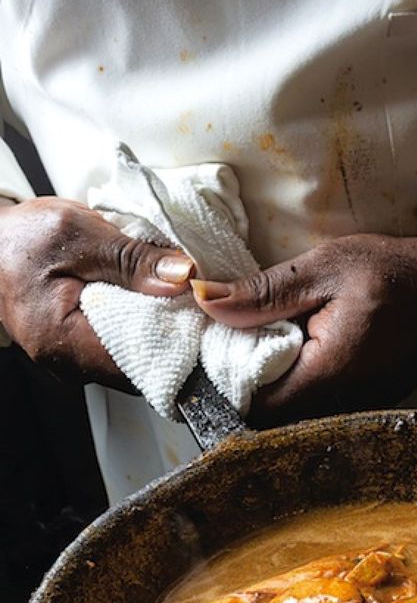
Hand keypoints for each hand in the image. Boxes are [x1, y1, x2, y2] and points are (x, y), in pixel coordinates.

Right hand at [0, 197, 193, 388]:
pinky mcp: (86, 355)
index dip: (184, 345)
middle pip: (146, 369)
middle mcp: (72, 367)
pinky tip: (157, 307)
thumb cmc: (21, 239)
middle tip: (202, 306)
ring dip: (165, 333)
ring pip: (140, 362)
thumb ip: (131, 257)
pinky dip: (147, 329)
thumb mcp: (77, 233)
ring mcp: (78, 366)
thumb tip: (184, 276)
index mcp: (64, 342)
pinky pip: (128, 351)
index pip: (143, 365)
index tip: (209, 320)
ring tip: (181, 302)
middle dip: (179, 339)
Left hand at [191, 233, 416, 423]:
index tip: (216, 355)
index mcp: (329, 372)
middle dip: (246, 390)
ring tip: (260, 353)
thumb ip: (263, 292)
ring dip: (272, 391)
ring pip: (293, 418)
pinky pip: (316, 411)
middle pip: (272, 419)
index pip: (257, 405)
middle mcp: (343, 404)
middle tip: (232, 351)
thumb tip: (205, 300)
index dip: (227, 386)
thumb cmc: (394, 272)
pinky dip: (298, 390)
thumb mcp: (324, 267)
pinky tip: (293, 359)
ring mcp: (356, 411)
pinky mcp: (364, 407)